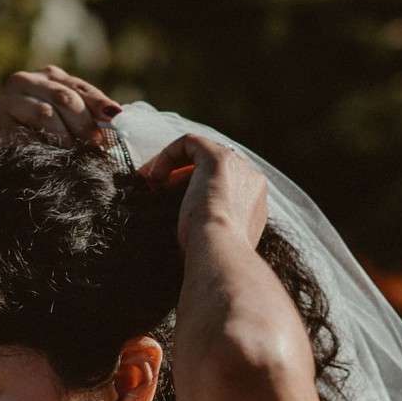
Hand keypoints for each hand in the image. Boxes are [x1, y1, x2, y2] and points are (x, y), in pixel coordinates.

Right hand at [0, 66, 122, 150]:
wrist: (4, 169)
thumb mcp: (72, 130)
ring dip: (64, 139)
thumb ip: (92, 120)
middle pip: (66, 98)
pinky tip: (50, 158)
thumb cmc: (44, 149)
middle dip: (84, 126)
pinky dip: (43, 146)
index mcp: (50, 78)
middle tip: (94, 149)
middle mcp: (27, 80)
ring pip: (47, 113)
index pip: (80, 89)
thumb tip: (119, 117)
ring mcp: (9, 97)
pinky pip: (25, 133)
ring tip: (72, 157)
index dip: (100, 104)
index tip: (116, 118)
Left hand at [135, 134, 268, 248]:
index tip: (165, 204)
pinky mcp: (218, 157)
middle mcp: (250, 180)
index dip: (189, 190)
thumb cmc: (211, 257)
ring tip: (148, 183)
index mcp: (252, 204)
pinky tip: (153, 175)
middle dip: (178, 177)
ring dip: (170, 165)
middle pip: (209, 168)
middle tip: (153, 191)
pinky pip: (190, 142)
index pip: (220, 185)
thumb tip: (181, 228)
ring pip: (199, 153)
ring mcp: (237, 166)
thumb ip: (203, 227)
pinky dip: (168, 154)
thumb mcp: (209, 242)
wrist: (220, 253)